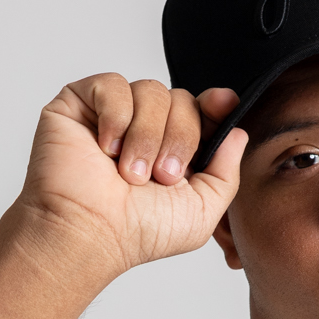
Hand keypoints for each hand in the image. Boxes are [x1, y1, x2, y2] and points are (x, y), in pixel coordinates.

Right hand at [12, 73, 246, 281]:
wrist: (90, 234)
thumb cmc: (138, 232)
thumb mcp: (202, 211)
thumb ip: (227, 173)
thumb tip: (237, 131)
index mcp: (175, 150)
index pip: (201, 109)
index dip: (215, 105)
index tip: (221, 106)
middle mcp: (146, 129)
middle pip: (181, 98)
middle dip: (180, 137)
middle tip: (162, 176)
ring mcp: (113, 114)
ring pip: (151, 90)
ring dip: (146, 135)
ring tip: (130, 173)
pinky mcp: (80, 103)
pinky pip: (113, 84)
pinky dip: (116, 117)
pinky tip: (106, 148)